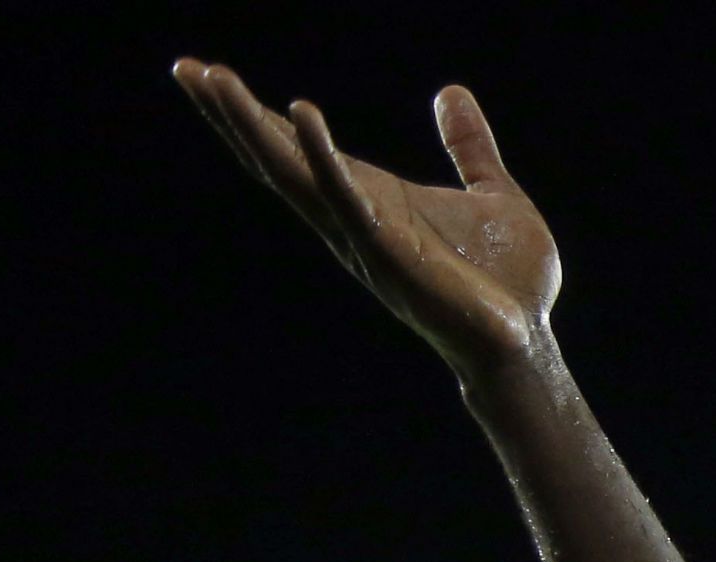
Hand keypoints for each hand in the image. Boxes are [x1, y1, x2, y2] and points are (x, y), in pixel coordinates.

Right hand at [174, 60, 557, 378]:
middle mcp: (353, 218)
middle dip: (231, 116)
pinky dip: (323, 156)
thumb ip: (469, 146)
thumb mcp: (492, 193)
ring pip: (293, 174)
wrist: (528, 337)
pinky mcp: (389, 252)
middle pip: (276, 159)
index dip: (256, 115)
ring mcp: (364, 236)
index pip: (298, 151)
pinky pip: (347, 198)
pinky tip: (301, 113)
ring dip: (252, 127)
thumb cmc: (508, 281)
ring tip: (215, 80)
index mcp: (371, 198)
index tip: (210, 74)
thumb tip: (452, 92)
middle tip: (187, 70)